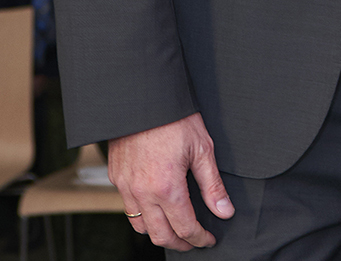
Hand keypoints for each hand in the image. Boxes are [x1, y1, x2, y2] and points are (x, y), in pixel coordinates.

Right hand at [109, 112, 233, 251]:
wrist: (144, 98)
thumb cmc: (176, 120)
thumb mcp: (202, 150)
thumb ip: (212, 186)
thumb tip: (225, 212)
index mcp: (166, 187)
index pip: (184, 226)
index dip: (199, 238)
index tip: (210, 239)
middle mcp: (141, 192)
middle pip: (160, 234)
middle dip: (179, 243)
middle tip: (194, 242)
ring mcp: (125, 186)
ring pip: (139, 226)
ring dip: (159, 233)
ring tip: (177, 230)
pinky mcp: (116, 177)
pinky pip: (128, 207)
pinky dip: (143, 216)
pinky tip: (157, 210)